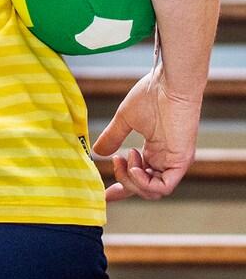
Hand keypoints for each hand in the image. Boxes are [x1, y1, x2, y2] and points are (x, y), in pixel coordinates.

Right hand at [92, 67, 199, 200]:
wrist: (168, 84)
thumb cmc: (150, 95)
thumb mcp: (125, 119)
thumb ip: (113, 136)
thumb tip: (98, 151)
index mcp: (156, 152)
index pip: (140, 178)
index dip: (123, 188)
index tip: (106, 194)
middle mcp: (166, 161)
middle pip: (145, 188)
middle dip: (125, 183)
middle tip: (115, 161)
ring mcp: (174, 162)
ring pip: (153, 191)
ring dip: (133, 180)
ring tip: (125, 157)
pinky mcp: (181, 161)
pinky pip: (163, 186)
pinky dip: (145, 182)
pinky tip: (134, 166)